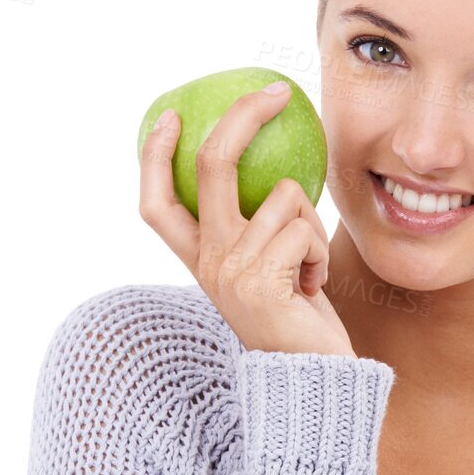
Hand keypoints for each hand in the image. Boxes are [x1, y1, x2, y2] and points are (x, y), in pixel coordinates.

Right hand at [139, 83, 355, 358]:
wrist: (312, 382)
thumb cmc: (297, 322)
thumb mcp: (268, 270)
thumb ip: (256, 230)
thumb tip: (272, 170)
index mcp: (198, 260)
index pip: (155, 203)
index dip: (154, 155)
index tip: (171, 114)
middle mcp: (206, 263)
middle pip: (211, 166)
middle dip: (244, 116)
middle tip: (277, 92)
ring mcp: (230, 272)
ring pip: (283, 196)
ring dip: (310, 225)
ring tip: (305, 268)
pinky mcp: (261, 282)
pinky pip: (304, 230)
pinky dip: (319, 253)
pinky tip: (310, 288)